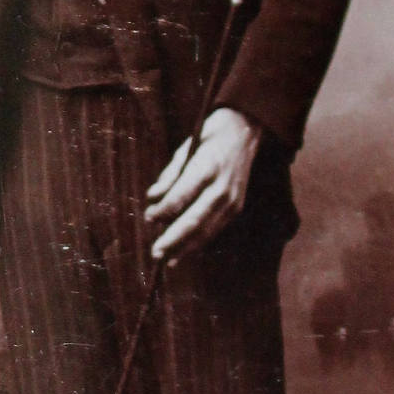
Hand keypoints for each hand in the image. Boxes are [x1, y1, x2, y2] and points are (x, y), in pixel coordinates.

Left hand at [144, 107, 260, 260]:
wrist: (245, 132)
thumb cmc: (208, 138)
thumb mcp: (185, 148)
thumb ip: (169, 175)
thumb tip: (152, 198)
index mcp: (207, 167)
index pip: (181, 196)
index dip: (163, 210)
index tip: (148, 217)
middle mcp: (222, 186)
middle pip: (195, 220)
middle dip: (174, 239)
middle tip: (156, 253)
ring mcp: (232, 199)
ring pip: (207, 230)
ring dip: (186, 247)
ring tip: (169, 261)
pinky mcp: (237, 207)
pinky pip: (216, 229)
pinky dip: (200, 242)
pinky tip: (185, 252)